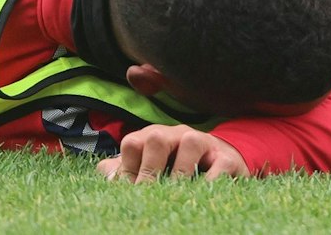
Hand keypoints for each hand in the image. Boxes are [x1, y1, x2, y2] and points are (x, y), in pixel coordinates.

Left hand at [98, 124, 247, 181]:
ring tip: (175, 194)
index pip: (132, 143)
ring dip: (180, 172)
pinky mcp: (226, 158)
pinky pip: (219, 165)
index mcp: (154, 136)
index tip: (129, 192)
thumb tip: (104, 171)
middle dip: (149, 170)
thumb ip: (127, 168)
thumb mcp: (152, 166)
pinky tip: (200, 195)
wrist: (223, 162)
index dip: (127, 170)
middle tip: (147, 196)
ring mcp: (204, 143)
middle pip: (156, 137)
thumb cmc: (179, 167)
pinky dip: (209, 181)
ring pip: (190, 142)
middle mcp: (177, 135)